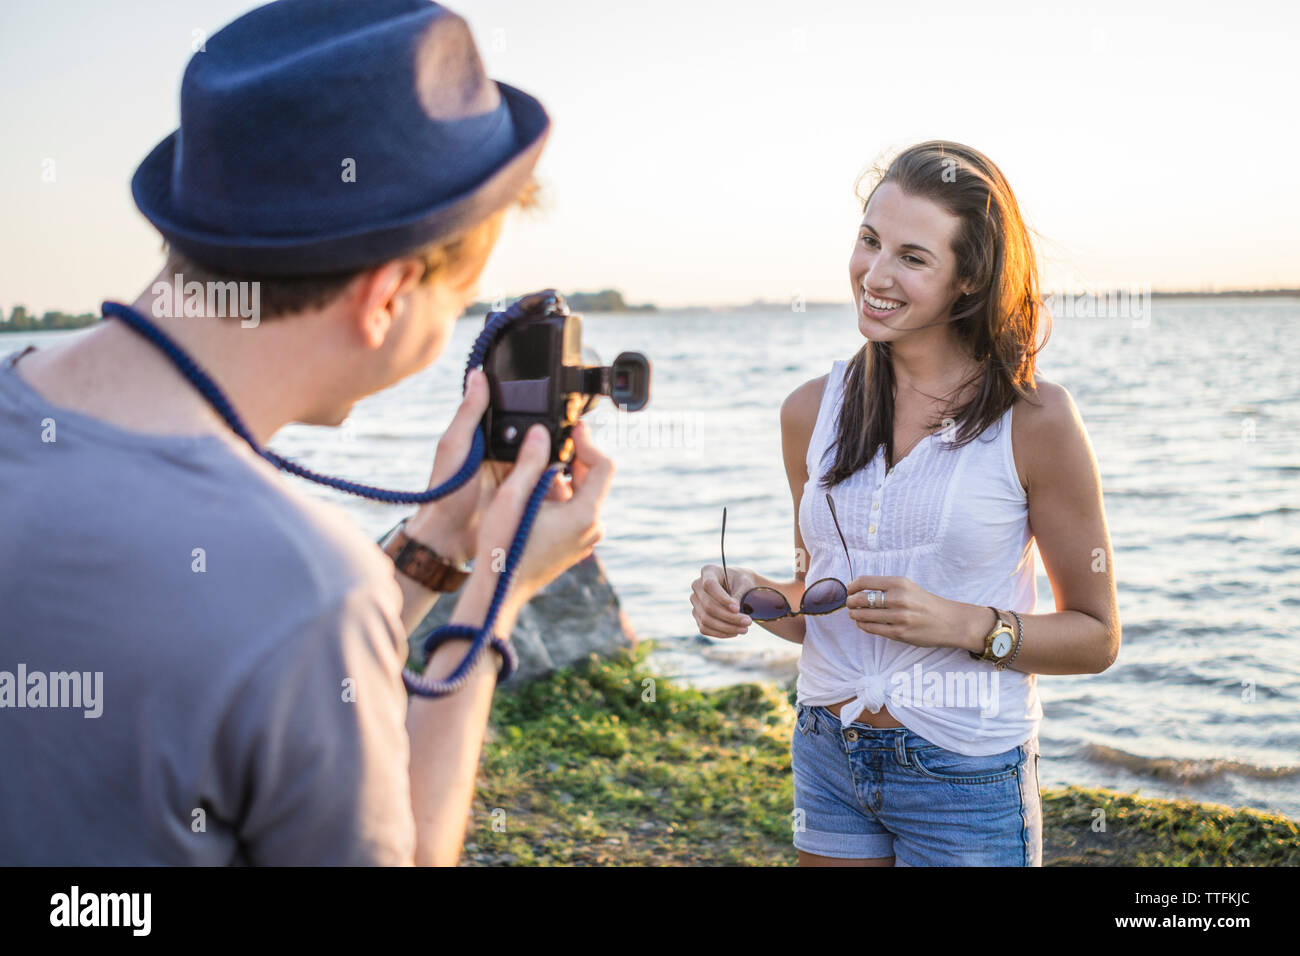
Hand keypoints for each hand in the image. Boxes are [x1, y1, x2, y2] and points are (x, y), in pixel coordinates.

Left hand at [407, 367, 570, 565]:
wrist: (448, 538)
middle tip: (576, 423)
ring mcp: (516, 475)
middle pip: (534, 434)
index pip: (513, 413)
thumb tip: (477, 374)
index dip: (531, 404)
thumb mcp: (456, 446)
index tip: (553, 394)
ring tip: (579, 445)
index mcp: (484, 437)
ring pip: (545, 457)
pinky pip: (546, 481)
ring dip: (558, 453)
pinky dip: (557, 477)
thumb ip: (469, 413)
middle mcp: (502, 453)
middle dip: (552, 431)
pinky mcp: (526, 495)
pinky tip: (570, 472)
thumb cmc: (445, 492)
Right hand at [473, 418, 613, 606]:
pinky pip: (573, 514)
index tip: (573, 428)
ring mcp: (583, 541)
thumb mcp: (513, 496)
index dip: (589, 442)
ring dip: (561, 480)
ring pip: (581, 497)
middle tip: (548, 444)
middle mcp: (591, 529)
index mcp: (585, 515)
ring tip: (531, 473)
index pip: (604, 466)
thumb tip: (540, 433)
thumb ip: (530, 461)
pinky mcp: (572, 548)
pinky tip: (531, 498)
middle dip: (572, 459)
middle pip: (593, 481)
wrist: (498, 592)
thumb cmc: (503, 547)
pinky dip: (558, 499)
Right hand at [690, 564, 754, 637]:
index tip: (737, 608)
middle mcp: (697, 586)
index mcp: (709, 571)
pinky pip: (706, 629)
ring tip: (745, 629)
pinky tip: (735, 632)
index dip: (722, 598)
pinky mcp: (698, 616)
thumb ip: (738, 597)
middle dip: (729, 617)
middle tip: (748, 621)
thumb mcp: (744, 585)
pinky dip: (721, 633)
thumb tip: (733, 613)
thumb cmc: (742, 583)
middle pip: (708, 605)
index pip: (709, 585)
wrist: (740, 588)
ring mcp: (696, 602)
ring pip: (706, 620)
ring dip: (727, 627)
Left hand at [844, 575, 967, 648]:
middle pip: (860, 599)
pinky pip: (872, 629)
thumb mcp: (908, 587)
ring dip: (855, 615)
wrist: (950, 622)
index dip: (852, 586)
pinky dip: (863, 626)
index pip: (864, 581)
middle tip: (850, 604)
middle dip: (850, 602)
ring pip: (864, 616)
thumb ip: (886, 587)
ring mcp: (898, 617)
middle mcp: (898, 598)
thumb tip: (857, 589)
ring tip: (854, 614)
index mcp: (899, 583)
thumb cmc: (925, 603)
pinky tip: (863, 624)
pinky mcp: (899, 633)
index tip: (849, 590)